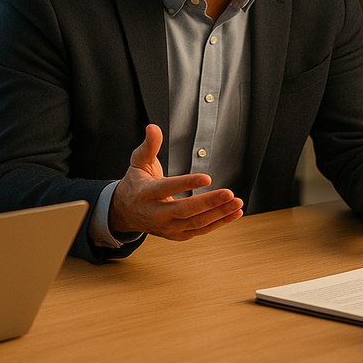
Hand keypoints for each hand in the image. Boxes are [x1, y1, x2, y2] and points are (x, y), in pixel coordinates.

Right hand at [109, 124, 243, 239]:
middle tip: (229, 194)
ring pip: (195, 223)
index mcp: (146, 193)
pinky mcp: (177, 235)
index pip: (167, 188)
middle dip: (208, 203)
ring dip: (218, 214)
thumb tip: (153, 128)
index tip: (207, 178)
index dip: (187, 183)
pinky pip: (200, 230)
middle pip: (184, 211)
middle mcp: (156, 213)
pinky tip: (234, 213)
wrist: (125, 213)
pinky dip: (218, 223)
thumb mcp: (138, 162)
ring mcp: (167, 227)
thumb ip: (149, 145)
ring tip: (236, 203)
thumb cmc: (136, 184)